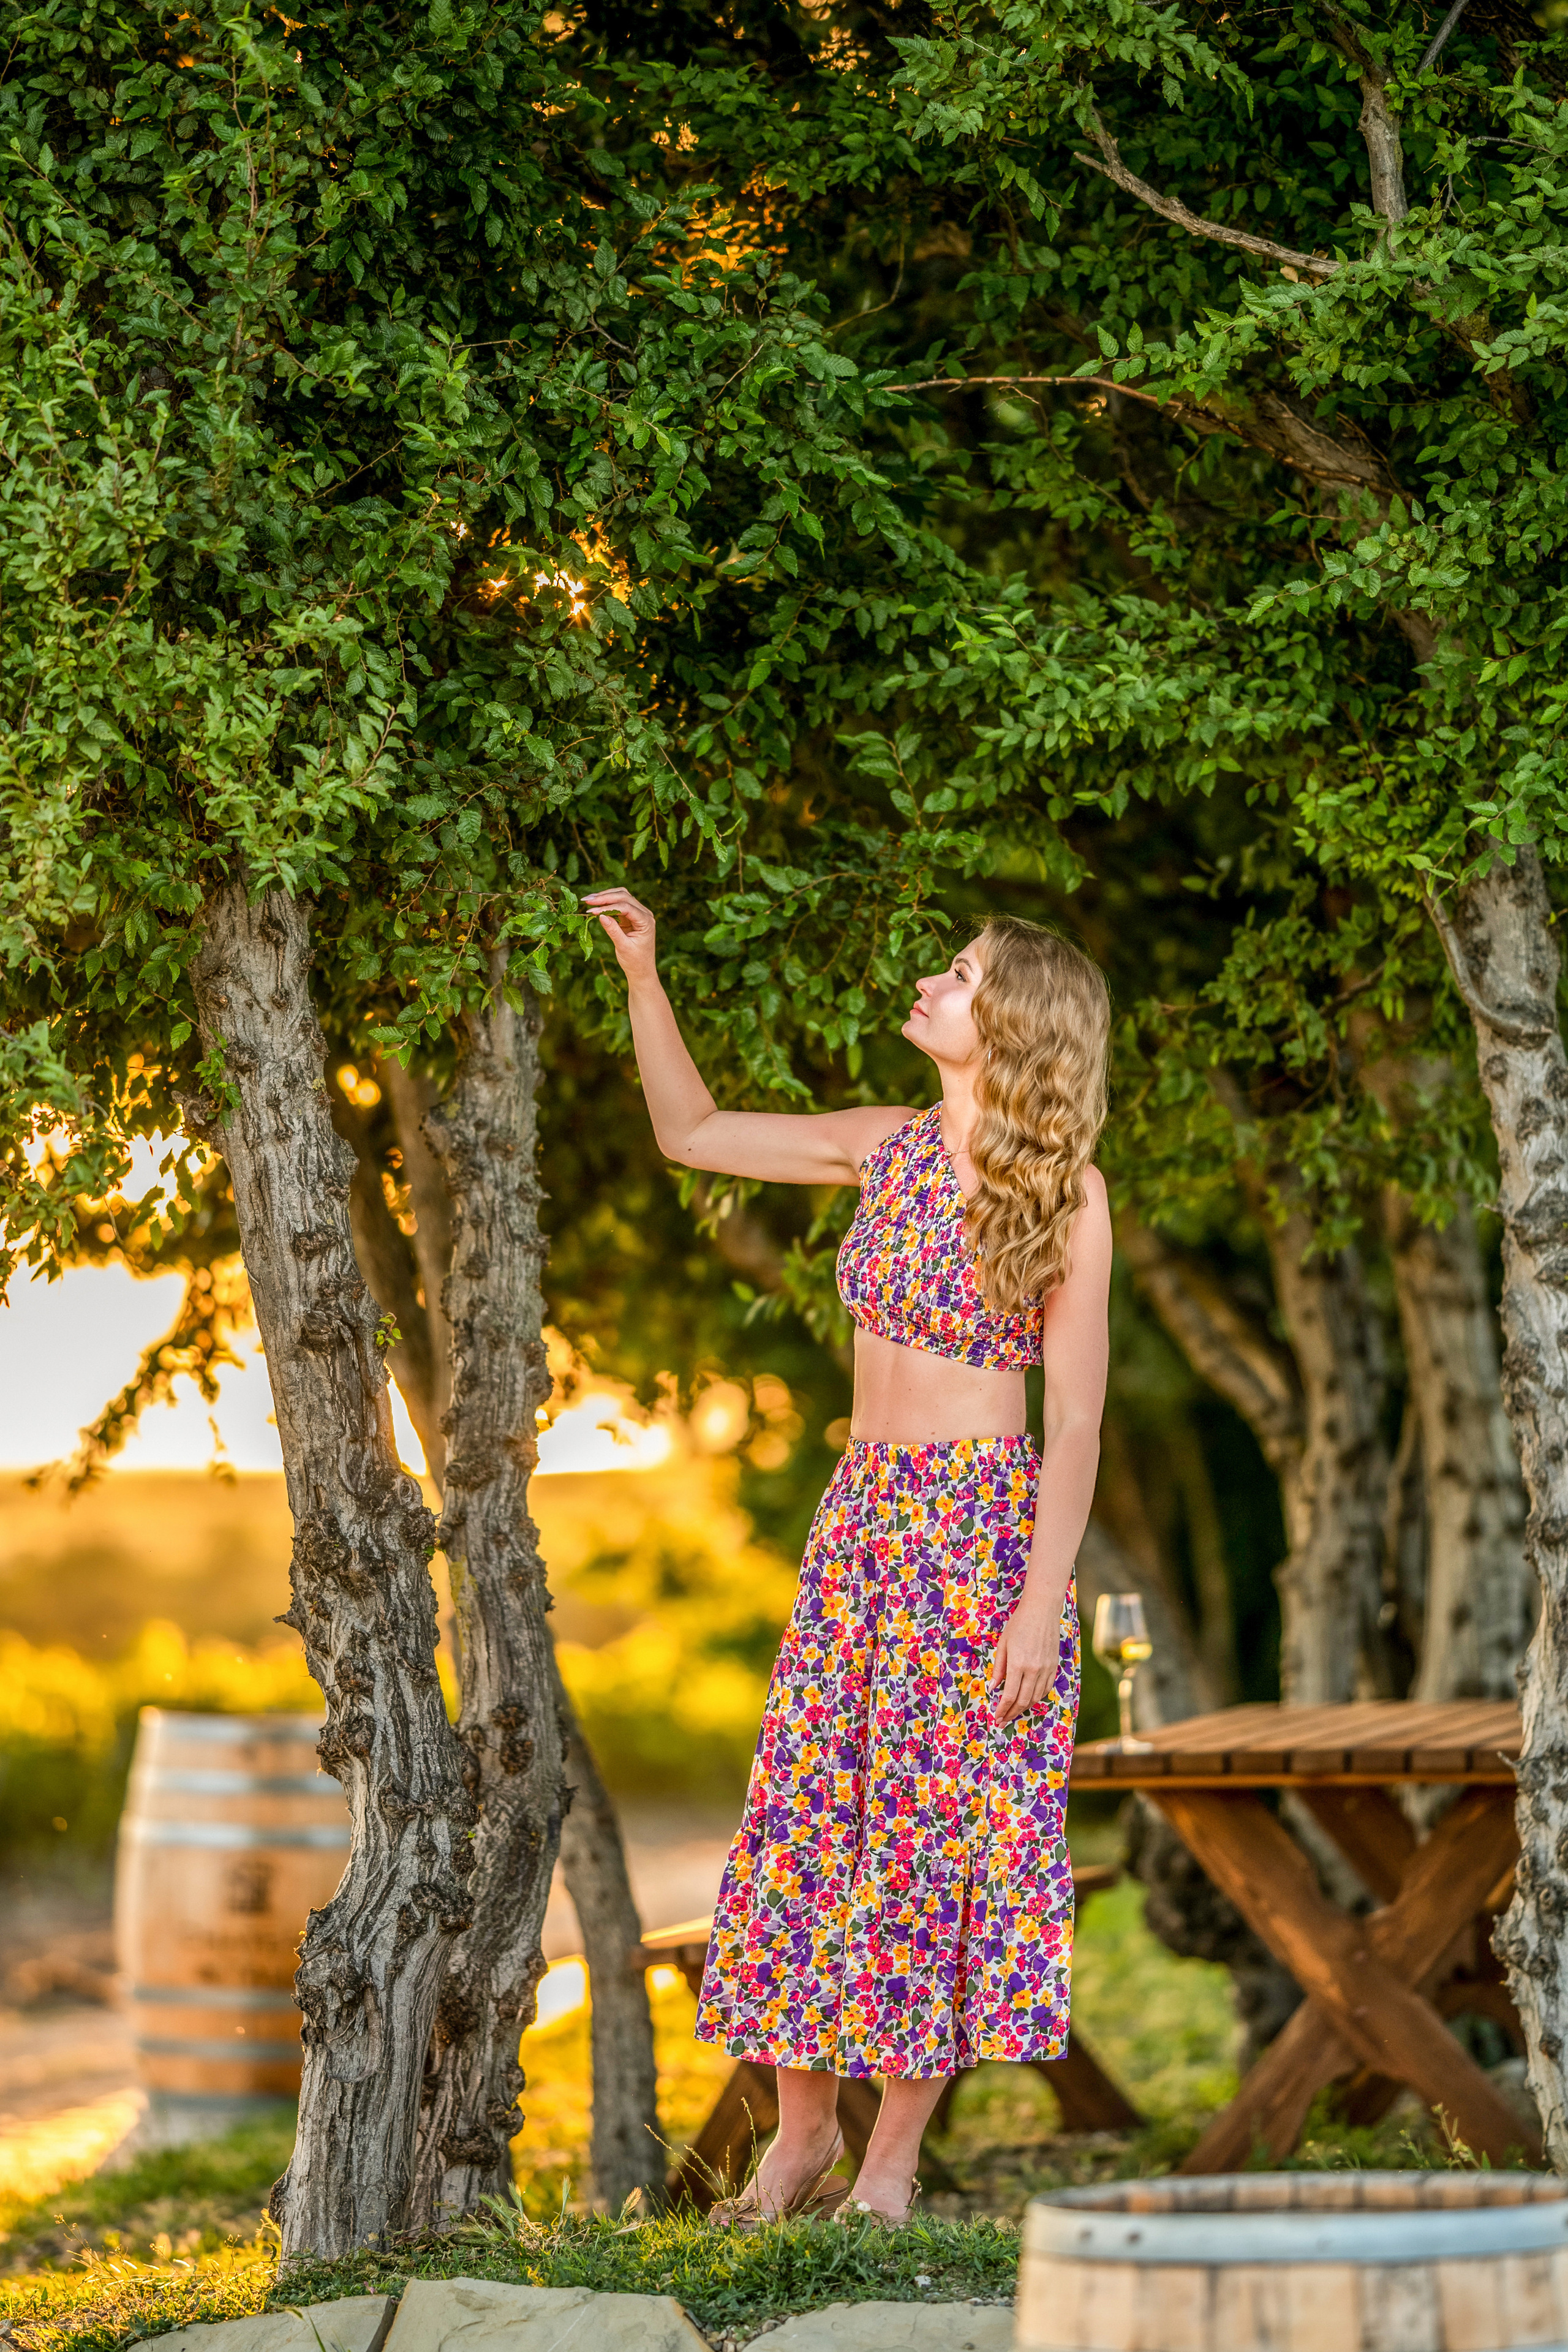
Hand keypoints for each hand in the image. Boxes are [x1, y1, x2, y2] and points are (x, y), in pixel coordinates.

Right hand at [583, 886, 657, 985]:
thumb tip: (600, 915)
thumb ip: (613, 930)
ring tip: (588, 900)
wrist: (641, 971)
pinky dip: (606, 904)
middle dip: (605, 897)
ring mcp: (638, 914)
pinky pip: (618, 905)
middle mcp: (644, 914)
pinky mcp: (630, 917)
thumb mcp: (623, 947)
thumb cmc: (635, 961)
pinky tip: (595, 906)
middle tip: (587, 900)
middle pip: (624, 896)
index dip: (608, 906)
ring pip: (621, 897)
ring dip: (605, 897)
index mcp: (646, 921)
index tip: (592, 909)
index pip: (626, 907)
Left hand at [988, 1596, 1059, 1726]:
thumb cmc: (1019, 1624)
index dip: (1002, 1710)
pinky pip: (1045, 1689)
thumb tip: (994, 1687)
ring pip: (1035, 1697)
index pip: (1009, 1696)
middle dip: (1011, 1713)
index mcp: (1018, 1665)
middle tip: (1003, 1720)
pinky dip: (1036, 1697)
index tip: (997, 1717)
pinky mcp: (1054, 1667)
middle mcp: (1034, 1670)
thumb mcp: (1003, 1645)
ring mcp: (1046, 1669)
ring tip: (1014, 1712)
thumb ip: (999, 1668)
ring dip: (1024, 1708)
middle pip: (1023, 1701)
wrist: (1042, 1611)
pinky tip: (1028, 1699)